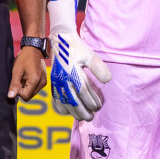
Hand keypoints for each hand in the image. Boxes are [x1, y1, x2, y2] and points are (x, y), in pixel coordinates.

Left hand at [10, 46, 46, 101]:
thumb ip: (14, 84)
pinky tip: (27, 76)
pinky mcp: (44, 81)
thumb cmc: (24, 58)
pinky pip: (35, 88)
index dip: (18, 92)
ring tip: (23, 77)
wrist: (34, 49)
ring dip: (25, 87)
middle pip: (29, 96)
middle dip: (22, 90)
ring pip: (31, 93)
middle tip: (19, 79)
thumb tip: (11, 96)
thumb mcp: (16, 70)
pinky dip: (29, 85)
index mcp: (35, 81)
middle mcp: (42, 83)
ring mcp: (44, 82)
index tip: (16, 82)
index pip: (25, 96)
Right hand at [48, 0, 111, 120]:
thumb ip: (99, 68)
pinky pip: (55, 98)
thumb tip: (106, 81)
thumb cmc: (77, 48)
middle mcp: (63, 78)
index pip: (83, 91)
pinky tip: (67, 112)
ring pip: (63, 102)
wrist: (60, 40)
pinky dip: (61, 107)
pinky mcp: (53, 82)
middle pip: (73, 100)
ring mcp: (56, 81)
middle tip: (91, 117)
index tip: (98, 107)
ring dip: (73, 112)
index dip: (91, 101)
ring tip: (81, 117)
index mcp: (72, 72)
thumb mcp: (90, 55)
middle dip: (82, 111)